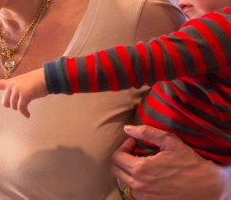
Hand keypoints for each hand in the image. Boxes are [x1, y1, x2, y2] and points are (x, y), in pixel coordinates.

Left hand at [0, 68, 47, 116]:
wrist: (47, 77)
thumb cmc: (37, 82)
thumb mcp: (24, 85)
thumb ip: (17, 92)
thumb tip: (18, 107)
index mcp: (10, 82)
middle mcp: (12, 85)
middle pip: (5, 103)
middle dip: (12, 106)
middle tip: (21, 104)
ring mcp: (17, 89)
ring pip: (13, 107)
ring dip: (20, 109)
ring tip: (26, 106)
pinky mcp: (24, 94)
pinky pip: (21, 108)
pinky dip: (24, 113)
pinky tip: (27, 115)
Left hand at [112, 125, 227, 199]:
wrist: (206, 186)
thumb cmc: (189, 163)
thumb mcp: (170, 142)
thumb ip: (146, 132)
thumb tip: (127, 128)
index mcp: (140, 168)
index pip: (117, 157)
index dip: (123, 146)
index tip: (133, 143)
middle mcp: (138, 184)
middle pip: (116, 170)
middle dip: (122, 158)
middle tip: (134, 152)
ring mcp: (143, 195)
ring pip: (123, 181)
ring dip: (127, 170)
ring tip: (140, 163)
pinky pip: (133, 191)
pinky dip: (135, 181)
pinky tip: (147, 175)